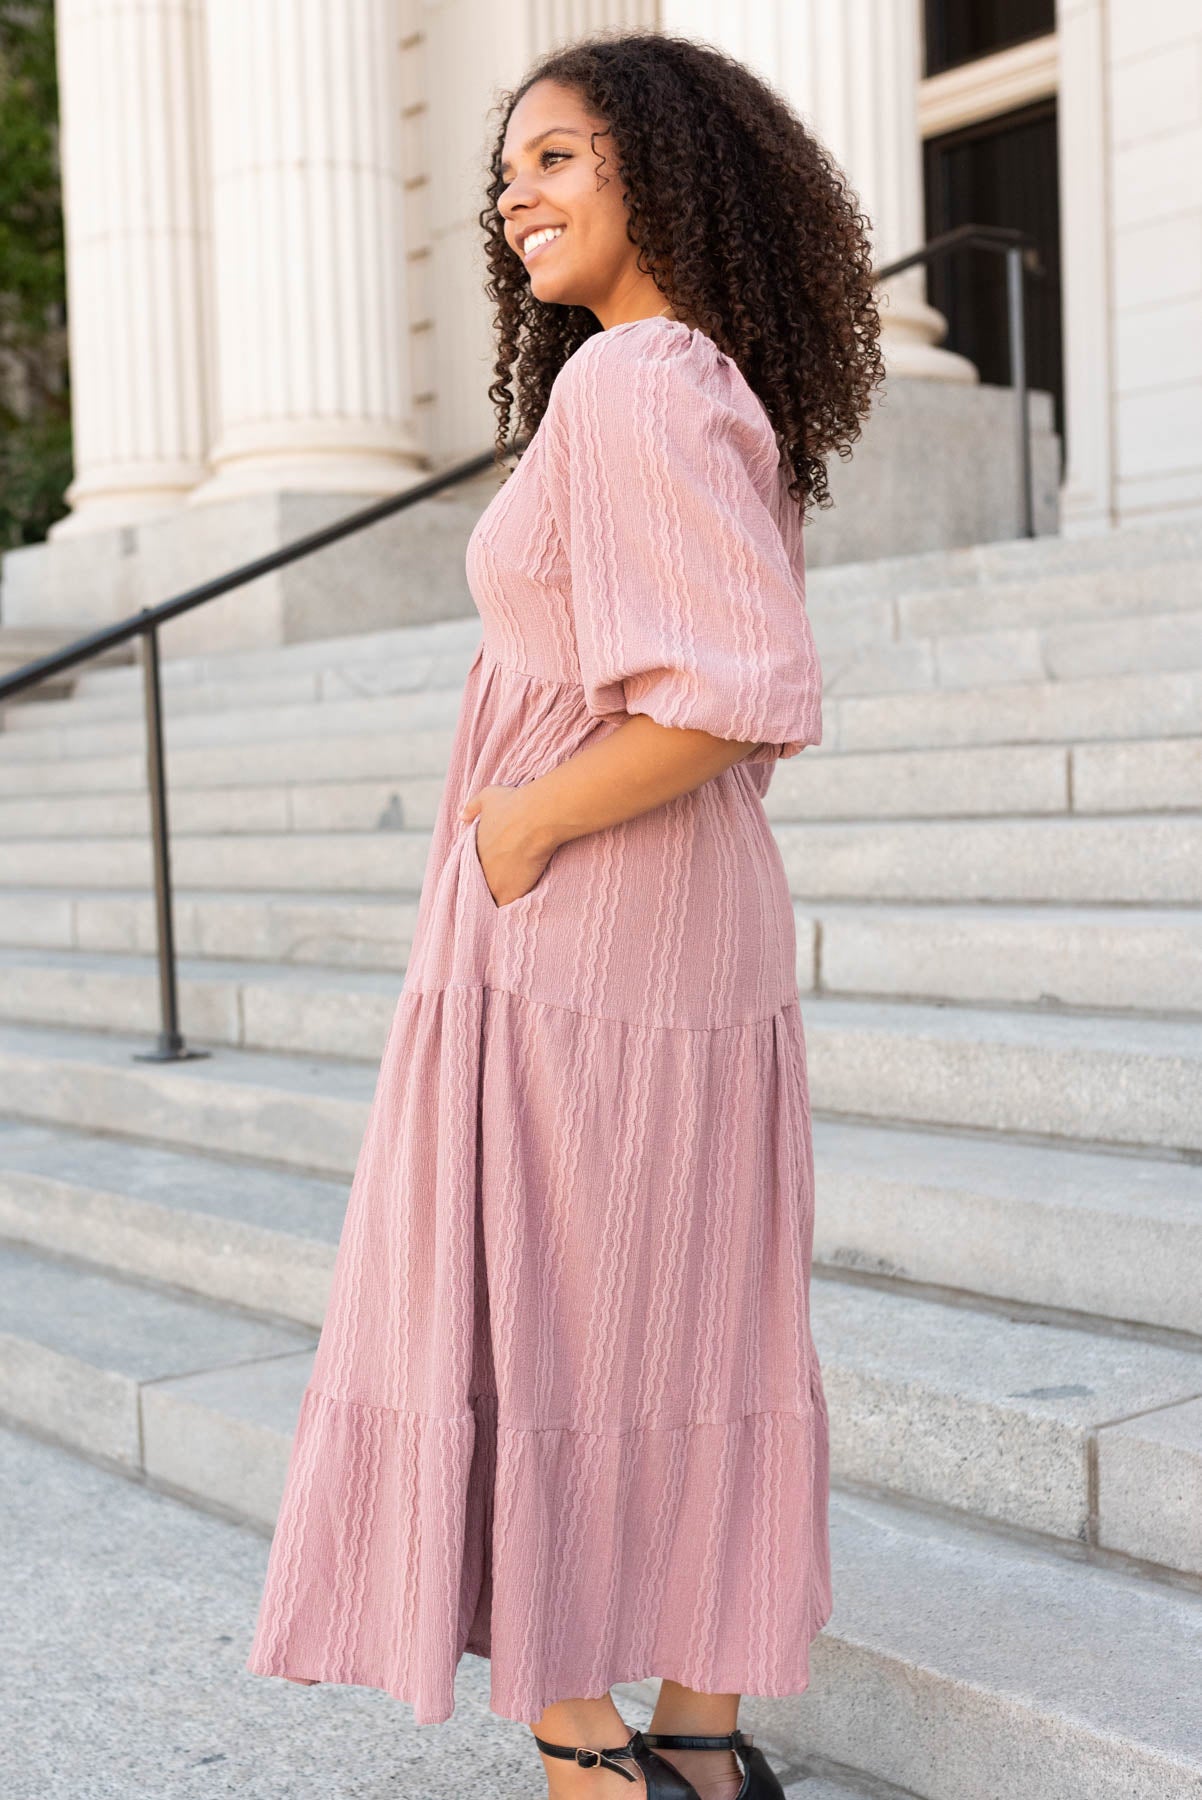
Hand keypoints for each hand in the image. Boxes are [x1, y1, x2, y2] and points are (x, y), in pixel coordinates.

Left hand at [460, 783, 557, 906]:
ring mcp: (493, 882)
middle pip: (481, 882)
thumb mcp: (488, 797)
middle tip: (503, 884)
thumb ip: (473, 807)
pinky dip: (510, 908)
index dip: (483, 868)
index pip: (471, 866)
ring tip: (508, 902)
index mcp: (473, 848)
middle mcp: (479, 867)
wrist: (535, 818)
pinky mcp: (510, 892)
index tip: (493, 868)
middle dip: (490, 884)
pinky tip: (515, 912)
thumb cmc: (514, 805)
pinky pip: (506, 906)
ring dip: (499, 896)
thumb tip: (461, 816)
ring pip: (492, 896)